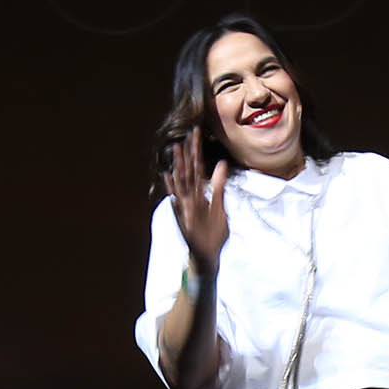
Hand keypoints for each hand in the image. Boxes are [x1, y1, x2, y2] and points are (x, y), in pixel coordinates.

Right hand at [169, 126, 229, 269]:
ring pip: (182, 183)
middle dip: (189, 153)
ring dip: (178, 167)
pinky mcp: (184, 221)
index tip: (196, 132)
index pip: (198, 168)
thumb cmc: (213, 232)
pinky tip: (167, 179)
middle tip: (188, 134)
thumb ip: (219, 186)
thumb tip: (221, 164)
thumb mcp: (220, 206)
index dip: (197, 150)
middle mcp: (191, 198)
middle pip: (189, 171)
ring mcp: (186, 208)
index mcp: (200, 194)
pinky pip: (177, 204)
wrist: (209, 256)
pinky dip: (173, 192)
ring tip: (176, 149)